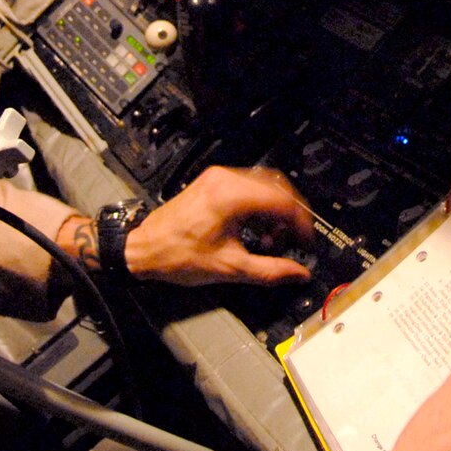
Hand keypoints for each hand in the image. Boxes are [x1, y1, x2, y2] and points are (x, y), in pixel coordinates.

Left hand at [125, 166, 314, 285]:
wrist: (144, 249)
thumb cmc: (177, 256)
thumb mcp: (229, 268)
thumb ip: (270, 271)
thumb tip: (298, 273)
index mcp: (231, 195)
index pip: (282, 200)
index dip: (300, 221)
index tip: (306, 240)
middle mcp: (225, 179)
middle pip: (277, 186)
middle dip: (290, 214)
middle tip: (293, 238)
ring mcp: (218, 178)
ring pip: (264, 184)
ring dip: (275, 209)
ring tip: (271, 237)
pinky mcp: (212, 182)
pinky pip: (248, 185)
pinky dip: (259, 205)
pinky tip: (255, 228)